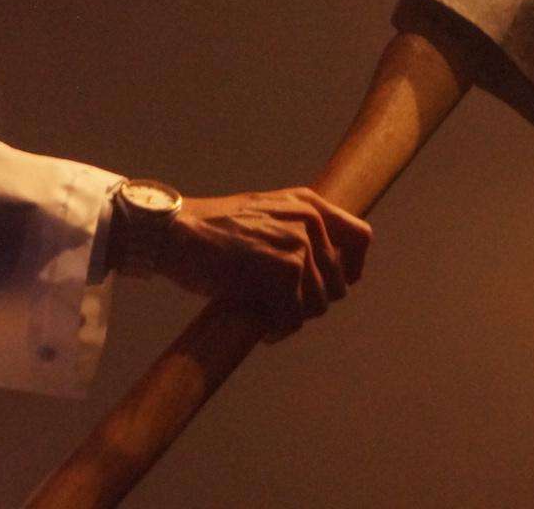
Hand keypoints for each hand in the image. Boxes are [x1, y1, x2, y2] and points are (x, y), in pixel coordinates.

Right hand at [148, 187, 370, 340]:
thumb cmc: (209, 231)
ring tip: (270, 319)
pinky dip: (280, 330)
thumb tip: (325, 272)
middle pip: (339, 283)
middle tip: (283, 309)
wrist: (173, 232)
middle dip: (312, 303)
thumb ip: (295, 231)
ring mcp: (298, 244)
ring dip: (294, 319)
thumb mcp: (263, 216)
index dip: (352, 270)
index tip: (331, 287)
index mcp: (308, 203)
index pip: (361, 238)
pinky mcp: (283, 270)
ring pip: (318, 305)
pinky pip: (294, 318)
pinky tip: (264, 328)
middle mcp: (309, 219)